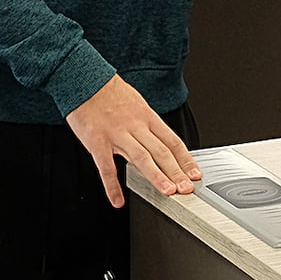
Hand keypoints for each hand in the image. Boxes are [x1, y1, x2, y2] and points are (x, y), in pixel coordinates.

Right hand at [65, 74, 201, 208]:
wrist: (85, 79)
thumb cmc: (110, 92)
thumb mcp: (136, 103)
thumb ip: (146, 124)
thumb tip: (159, 141)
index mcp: (147, 116)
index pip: (173, 141)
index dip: (186, 159)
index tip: (195, 173)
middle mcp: (136, 126)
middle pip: (161, 151)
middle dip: (177, 171)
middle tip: (188, 188)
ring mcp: (117, 134)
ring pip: (142, 158)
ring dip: (157, 176)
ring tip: (168, 192)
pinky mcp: (97, 141)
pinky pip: (106, 167)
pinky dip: (113, 186)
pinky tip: (118, 200)